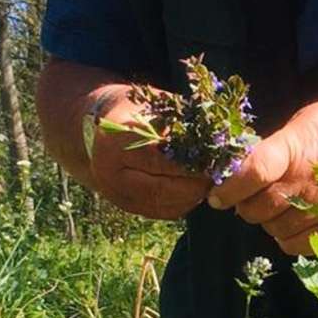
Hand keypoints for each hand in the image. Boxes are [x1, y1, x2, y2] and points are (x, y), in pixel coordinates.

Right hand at [80, 84, 211, 221]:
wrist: (97, 129)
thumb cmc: (133, 110)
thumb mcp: (153, 106)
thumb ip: (181, 123)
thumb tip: (219, 138)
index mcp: (113, 142)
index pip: (160, 158)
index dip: (192, 159)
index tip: (216, 155)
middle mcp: (109, 174)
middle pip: (163, 187)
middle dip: (196, 181)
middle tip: (220, 171)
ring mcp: (116, 195)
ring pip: (166, 204)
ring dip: (194, 194)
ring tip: (212, 178)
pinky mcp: (127, 207)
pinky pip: (164, 211)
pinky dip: (186, 201)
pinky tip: (196, 186)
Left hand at [206, 94, 317, 253]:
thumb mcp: (306, 120)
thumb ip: (276, 146)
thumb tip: (244, 167)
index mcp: (296, 148)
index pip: (252, 173)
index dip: (228, 187)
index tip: (217, 195)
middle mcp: (308, 180)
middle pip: (258, 207)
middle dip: (243, 206)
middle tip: (244, 199)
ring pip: (275, 229)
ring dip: (266, 222)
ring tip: (271, 208)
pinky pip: (300, 245)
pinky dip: (286, 239)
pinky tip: (290, 224)